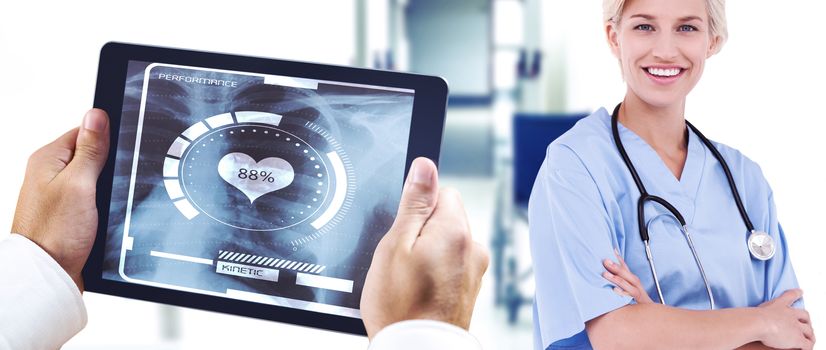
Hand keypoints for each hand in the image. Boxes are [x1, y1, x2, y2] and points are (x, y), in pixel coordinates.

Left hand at [11, 109, 109, 291]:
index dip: (107, 141)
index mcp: (47, 159)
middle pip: (92, 155)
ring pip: (95, 179)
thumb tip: (97, 115)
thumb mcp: (79, 184)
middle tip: (111, 185)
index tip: (119, 155)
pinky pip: (93, 198)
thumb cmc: (54, 233)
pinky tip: (105, 214)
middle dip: (109, 168)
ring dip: (107, 189)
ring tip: (106, 204)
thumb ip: (90, 149)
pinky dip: (103, 204)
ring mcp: (59, 194)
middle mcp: (50, 174)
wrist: (48, 276)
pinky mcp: (69, 213)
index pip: (85, 132)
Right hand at [360, 157, 488, 338]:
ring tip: (409, 280)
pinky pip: (450, 266)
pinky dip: (435, 273)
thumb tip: (425, 167)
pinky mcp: (469, 289)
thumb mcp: (396, 245)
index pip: (441, 192)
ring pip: (446, 243)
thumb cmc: (401, 307)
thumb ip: (415, 202)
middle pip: (445, 218)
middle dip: (421, 232)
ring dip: (428, 254)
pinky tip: (418, 291)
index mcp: (455, 231)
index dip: (416, 208)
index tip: (403, 230)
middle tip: (401, 258)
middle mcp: (472, 249)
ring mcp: (474, 271)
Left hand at [602, 249, 653, 303]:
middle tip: (605, 261)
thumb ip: (621, 276)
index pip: (624, 266)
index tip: (610, 250)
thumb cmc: (637, 296)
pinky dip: (622, 292)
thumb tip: (612, 263)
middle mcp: (635, 282)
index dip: (618, 258)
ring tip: (605, 274)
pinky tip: (614, 290)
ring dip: (616, 278)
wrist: (650, 311)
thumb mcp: (629, 285)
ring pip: (627, 283)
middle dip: (615, 266)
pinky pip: (630, 295)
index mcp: (632, 278)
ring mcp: (637, 290)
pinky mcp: (638, 299)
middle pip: (626, 273)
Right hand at [756, 289, 814, 349]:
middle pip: (804, 314)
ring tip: (808, 338)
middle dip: (806, 319)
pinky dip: (808, 346)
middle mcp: (790, 314)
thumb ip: (756, 312)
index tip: (800, 292)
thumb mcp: (754, 310)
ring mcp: (795, 326)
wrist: (758, 323)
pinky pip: (807, 344)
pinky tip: (805, 349)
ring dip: (809, 334)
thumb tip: (747, 316)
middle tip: (806, 322)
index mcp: (779, 305)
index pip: (790, 296)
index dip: (796, 293)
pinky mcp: (797, 338)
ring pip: (808, 330)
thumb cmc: (752, 317)